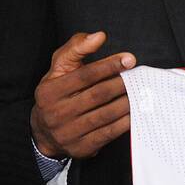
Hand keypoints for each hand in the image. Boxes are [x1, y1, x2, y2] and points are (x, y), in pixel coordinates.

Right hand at [30, 31, 134, 159]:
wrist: (44, 132)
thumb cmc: (57, 93)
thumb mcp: (59, 68)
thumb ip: (76, 48)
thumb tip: (99, 36)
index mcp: (50, 91)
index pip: (85, 76)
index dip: (109, 65)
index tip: (129, 59)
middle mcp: (57, 113)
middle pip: (97, 95)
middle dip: (121, 83)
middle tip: (139, 76)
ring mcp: (68, 133)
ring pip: (105, 114)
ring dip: (127, 102)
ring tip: (141, 92)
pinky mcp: (81, 148)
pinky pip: (108, 133)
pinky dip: (124, 122)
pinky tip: (135, 111)